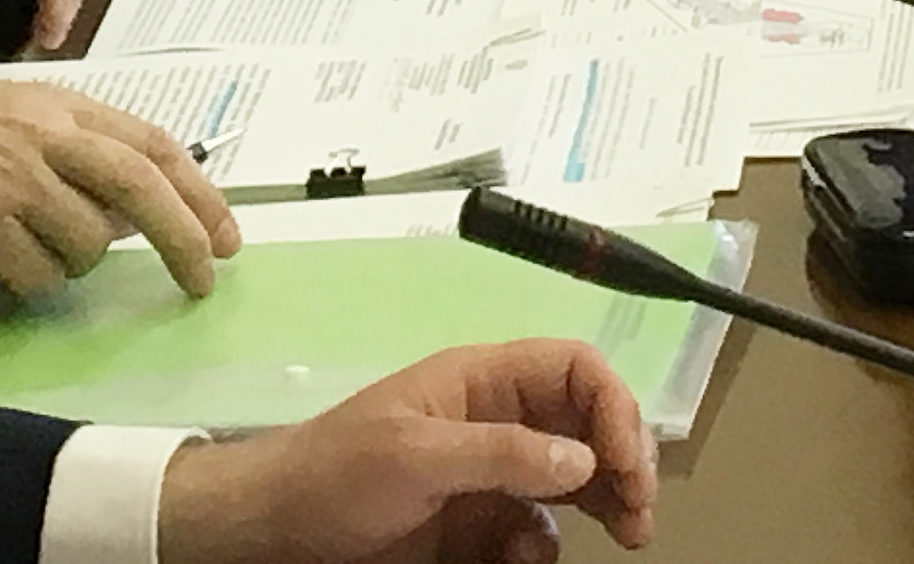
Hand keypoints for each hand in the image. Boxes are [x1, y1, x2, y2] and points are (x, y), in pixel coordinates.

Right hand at [0, 74, 236, 298]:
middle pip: (140, 188)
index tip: (224, 233)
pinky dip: (33, 280)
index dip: (199, 190)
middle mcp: (47, 138)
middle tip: (203, 278)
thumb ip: (79, 149)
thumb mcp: (18, 113)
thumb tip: (134, 207)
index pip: (153, 143)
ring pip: (86, 243)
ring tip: (35, 241)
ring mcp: (14, 183)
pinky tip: (1, 259)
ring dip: (78, 259)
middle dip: (183, 236)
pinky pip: (36, 276)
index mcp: (62, 105)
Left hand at [155, 339, 658, 563]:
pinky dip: (547, 547)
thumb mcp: (413, 455)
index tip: (623, 463)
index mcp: (483, 381)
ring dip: (606, 504)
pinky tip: (529, 561)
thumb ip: (500, 453)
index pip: (574, 369)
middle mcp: (498, 422)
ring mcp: (490, 476)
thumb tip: (581, 458)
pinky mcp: (478, 528)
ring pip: (575, 481)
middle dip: (624, 460)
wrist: (273, 533)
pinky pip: (537, 533)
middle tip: (640, 513)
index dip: (612, 406)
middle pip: (589, 424)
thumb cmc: (334, 474)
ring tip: (626, 535)